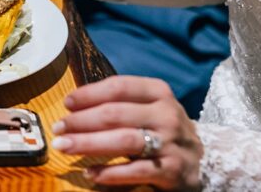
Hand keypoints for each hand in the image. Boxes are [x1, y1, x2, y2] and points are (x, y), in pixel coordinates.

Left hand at [52, 76, 201, 189]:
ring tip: (64, 147)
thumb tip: (74, 104)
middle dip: (81, 121)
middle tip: (58, 129)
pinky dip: (109, 173)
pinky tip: (90, 173)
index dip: (89, 94)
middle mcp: (167, 114)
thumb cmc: (163, 130)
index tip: (66, 103)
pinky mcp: (173, 171)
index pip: (118, 87)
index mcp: (158, 92)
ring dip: (88, 143)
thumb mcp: (149, 108)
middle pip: (115, 114)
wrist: (203, 162)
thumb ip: (119, 102)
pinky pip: (135, 171)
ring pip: (123, 141)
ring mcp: (172, 143)